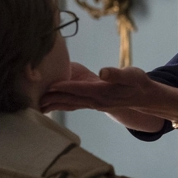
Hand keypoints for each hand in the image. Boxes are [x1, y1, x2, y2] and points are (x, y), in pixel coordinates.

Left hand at [40, 63, 155, 112]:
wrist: (144, 97)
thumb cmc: (138, 83)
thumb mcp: (131, 75)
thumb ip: (117, 73)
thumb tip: (103, 72)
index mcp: (102, 93)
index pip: (79, 90)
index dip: (64, 87)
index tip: (48, 85)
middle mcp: (95, 101)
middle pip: (70, 99)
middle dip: (52, 98)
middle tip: (32, 98)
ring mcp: (94, 104)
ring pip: (69, 104)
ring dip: (53, 104)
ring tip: (35, 105)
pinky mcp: (93, 103)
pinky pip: (73, 105)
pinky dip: (60, 105)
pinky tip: (51, 105)